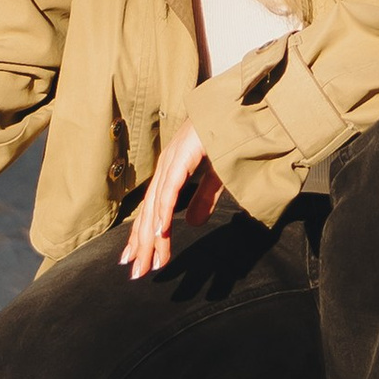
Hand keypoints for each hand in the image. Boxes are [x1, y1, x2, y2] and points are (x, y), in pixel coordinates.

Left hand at [122, 124, 220, 280]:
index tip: (138, 261)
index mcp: (171, 169)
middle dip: (142, 243)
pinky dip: (165, 209)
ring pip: (157, 204)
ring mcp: (174, 157)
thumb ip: (203, 198)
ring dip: (151, 236)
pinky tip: (159, 231)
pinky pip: (172, 186)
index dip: (144, 235)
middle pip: (150, 210)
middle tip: (137, 272)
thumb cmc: (229, 137)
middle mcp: (167, 164)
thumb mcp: (215, 176)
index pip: (153, 209)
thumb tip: (190, 224)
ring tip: (146, 262)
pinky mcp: (185, 152)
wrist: (242, 106)